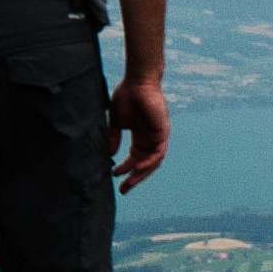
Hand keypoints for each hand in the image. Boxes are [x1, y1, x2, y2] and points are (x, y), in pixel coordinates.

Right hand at [110, 74, 169, 191]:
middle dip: (134, 177)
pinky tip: (137, 167)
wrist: (137, 81)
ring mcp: (158, 136)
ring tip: (129, 182)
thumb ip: (113, 138)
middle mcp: (150, 138)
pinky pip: (158, 153)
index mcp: (140, 136)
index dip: (125, 168)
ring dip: (141, 173)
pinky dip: (149, 161)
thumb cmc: (126, 96)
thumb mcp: (116, 122)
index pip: (135, 158)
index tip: (113, 175)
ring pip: (153, 162)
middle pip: (144, 164)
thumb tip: (109, 155)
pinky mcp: (163, 132)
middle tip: (123, 190)